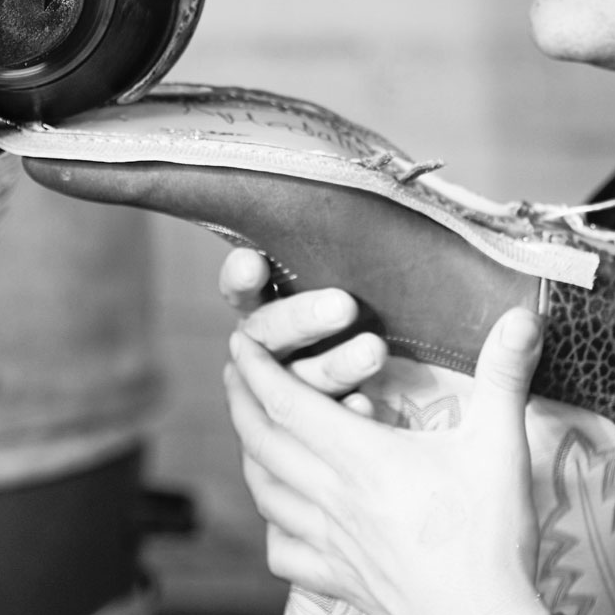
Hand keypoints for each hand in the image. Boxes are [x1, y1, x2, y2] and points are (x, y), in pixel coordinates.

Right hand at [220, 249, 385, 408]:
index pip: (241, 288)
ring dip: (333, 364)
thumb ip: (342, 253)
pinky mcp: (309, 423)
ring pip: (298, 378)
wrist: (368, 410)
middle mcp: (264, 346)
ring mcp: (284, 387)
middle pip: (268, 332)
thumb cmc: (367, 307)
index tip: (252, 264)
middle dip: (301, 318)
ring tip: (373, 352)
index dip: (242, 278)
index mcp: (263, 305)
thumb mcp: (348, 277)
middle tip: (343, 306)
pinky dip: (346, 410)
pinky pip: (322, 422)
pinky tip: (368, 404)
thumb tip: (373, 191)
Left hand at [225, 305, 552, 614]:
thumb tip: (523, 317)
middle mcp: (334, 499)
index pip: (289, 403)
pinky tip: (283, 519)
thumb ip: (504, 375)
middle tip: (235, 374)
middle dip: (242, 402)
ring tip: (251, 434)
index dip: (257, 369)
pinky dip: (274, 528)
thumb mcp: (501, 446)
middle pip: (264, 443)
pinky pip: (284, 553)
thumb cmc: (491, 538)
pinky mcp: (340, 579)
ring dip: (250, 457)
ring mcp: (332, 543)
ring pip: (266, 495)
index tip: (239, 342)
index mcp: (363, 459)